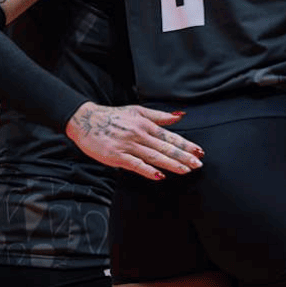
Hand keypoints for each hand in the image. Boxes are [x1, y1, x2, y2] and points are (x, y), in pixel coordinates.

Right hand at [64, 103, 204, 180]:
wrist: (86, 120)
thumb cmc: (113, 116)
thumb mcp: (138, 111)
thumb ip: (160, 116)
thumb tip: (181, 116)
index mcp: (146, 125)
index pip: (170, 136)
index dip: (186, 144)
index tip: (199, 152)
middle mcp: (139, 135)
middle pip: (165, 148)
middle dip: (184, 156)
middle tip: (198, 164)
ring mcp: (128, 146)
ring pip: (154, 156)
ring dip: (171, 164)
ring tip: (186, 170)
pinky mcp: (116, 156)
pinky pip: (135, 164)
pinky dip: (148, 170)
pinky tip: (159, 175)